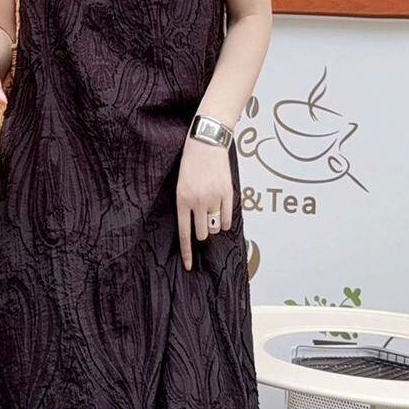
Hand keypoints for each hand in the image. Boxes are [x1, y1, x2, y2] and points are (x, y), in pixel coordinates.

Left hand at [176, 136, 233, 270]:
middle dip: (202, 231)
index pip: (184, 233)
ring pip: (214, 227)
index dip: (186, 252)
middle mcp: (197, 202)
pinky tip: (222, 214)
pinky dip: (225, 221)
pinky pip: (227, 218)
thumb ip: (187, 206)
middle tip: (203, 220)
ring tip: (211, 212)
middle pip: (201, 233)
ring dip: (213, 225)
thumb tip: (196, 228)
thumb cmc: (191, 164)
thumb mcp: (181, 185)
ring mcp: (213, 198)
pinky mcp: (227, 193)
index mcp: (182, 200)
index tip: (188, 266)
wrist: (206, 142)